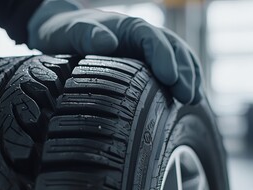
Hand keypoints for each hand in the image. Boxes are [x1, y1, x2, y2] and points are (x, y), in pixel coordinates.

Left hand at [28, 0, 201, 103]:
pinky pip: (167, 67)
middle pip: (171, 49)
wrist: (58, 31)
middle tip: (188, 96)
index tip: (171, 78)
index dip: (164, 57)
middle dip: (184, 71)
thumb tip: (108, 43)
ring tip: (194, 99)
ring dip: (188, 76)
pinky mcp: (141, 62)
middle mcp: (139, 36)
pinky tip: (185, 97)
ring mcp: (142, 49)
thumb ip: (85, 34)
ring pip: (175, 57)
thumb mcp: (67, 32)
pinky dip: (180, 80)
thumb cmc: (62, 31)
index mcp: (126, 27)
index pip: (152, 39)